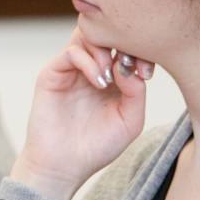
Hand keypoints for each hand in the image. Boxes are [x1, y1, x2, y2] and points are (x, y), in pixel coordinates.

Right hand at [11, 25, 155, 199]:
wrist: (63, 166)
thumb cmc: (97, 147)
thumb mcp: (130, 120)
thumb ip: (136, 91)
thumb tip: (130, 66)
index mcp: (111, 77)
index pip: (125, 46)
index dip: (140, 50)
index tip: (148, 72)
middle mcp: (90, 68)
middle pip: (105, 33)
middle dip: (122, 43)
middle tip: (130, 64)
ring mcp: (70, 70)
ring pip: (86, 35)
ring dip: (104, 49)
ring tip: (111, 75)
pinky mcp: (52, 74)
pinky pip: (71, 52)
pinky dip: (89, 62)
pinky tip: (99, 83)